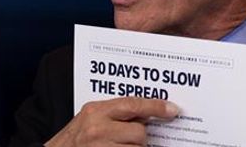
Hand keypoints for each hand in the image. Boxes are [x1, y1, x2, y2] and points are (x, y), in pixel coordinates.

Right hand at [44, 97, 178, 146]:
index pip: (132, 105)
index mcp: (95, 111)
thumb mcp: (89, 119)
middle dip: (139, 138)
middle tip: (126, 140)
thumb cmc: (73, 140)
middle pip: (139, 132)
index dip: (155, 106)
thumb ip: (112, 114)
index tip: (172, 109)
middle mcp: (98, 129)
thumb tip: (145, 115)